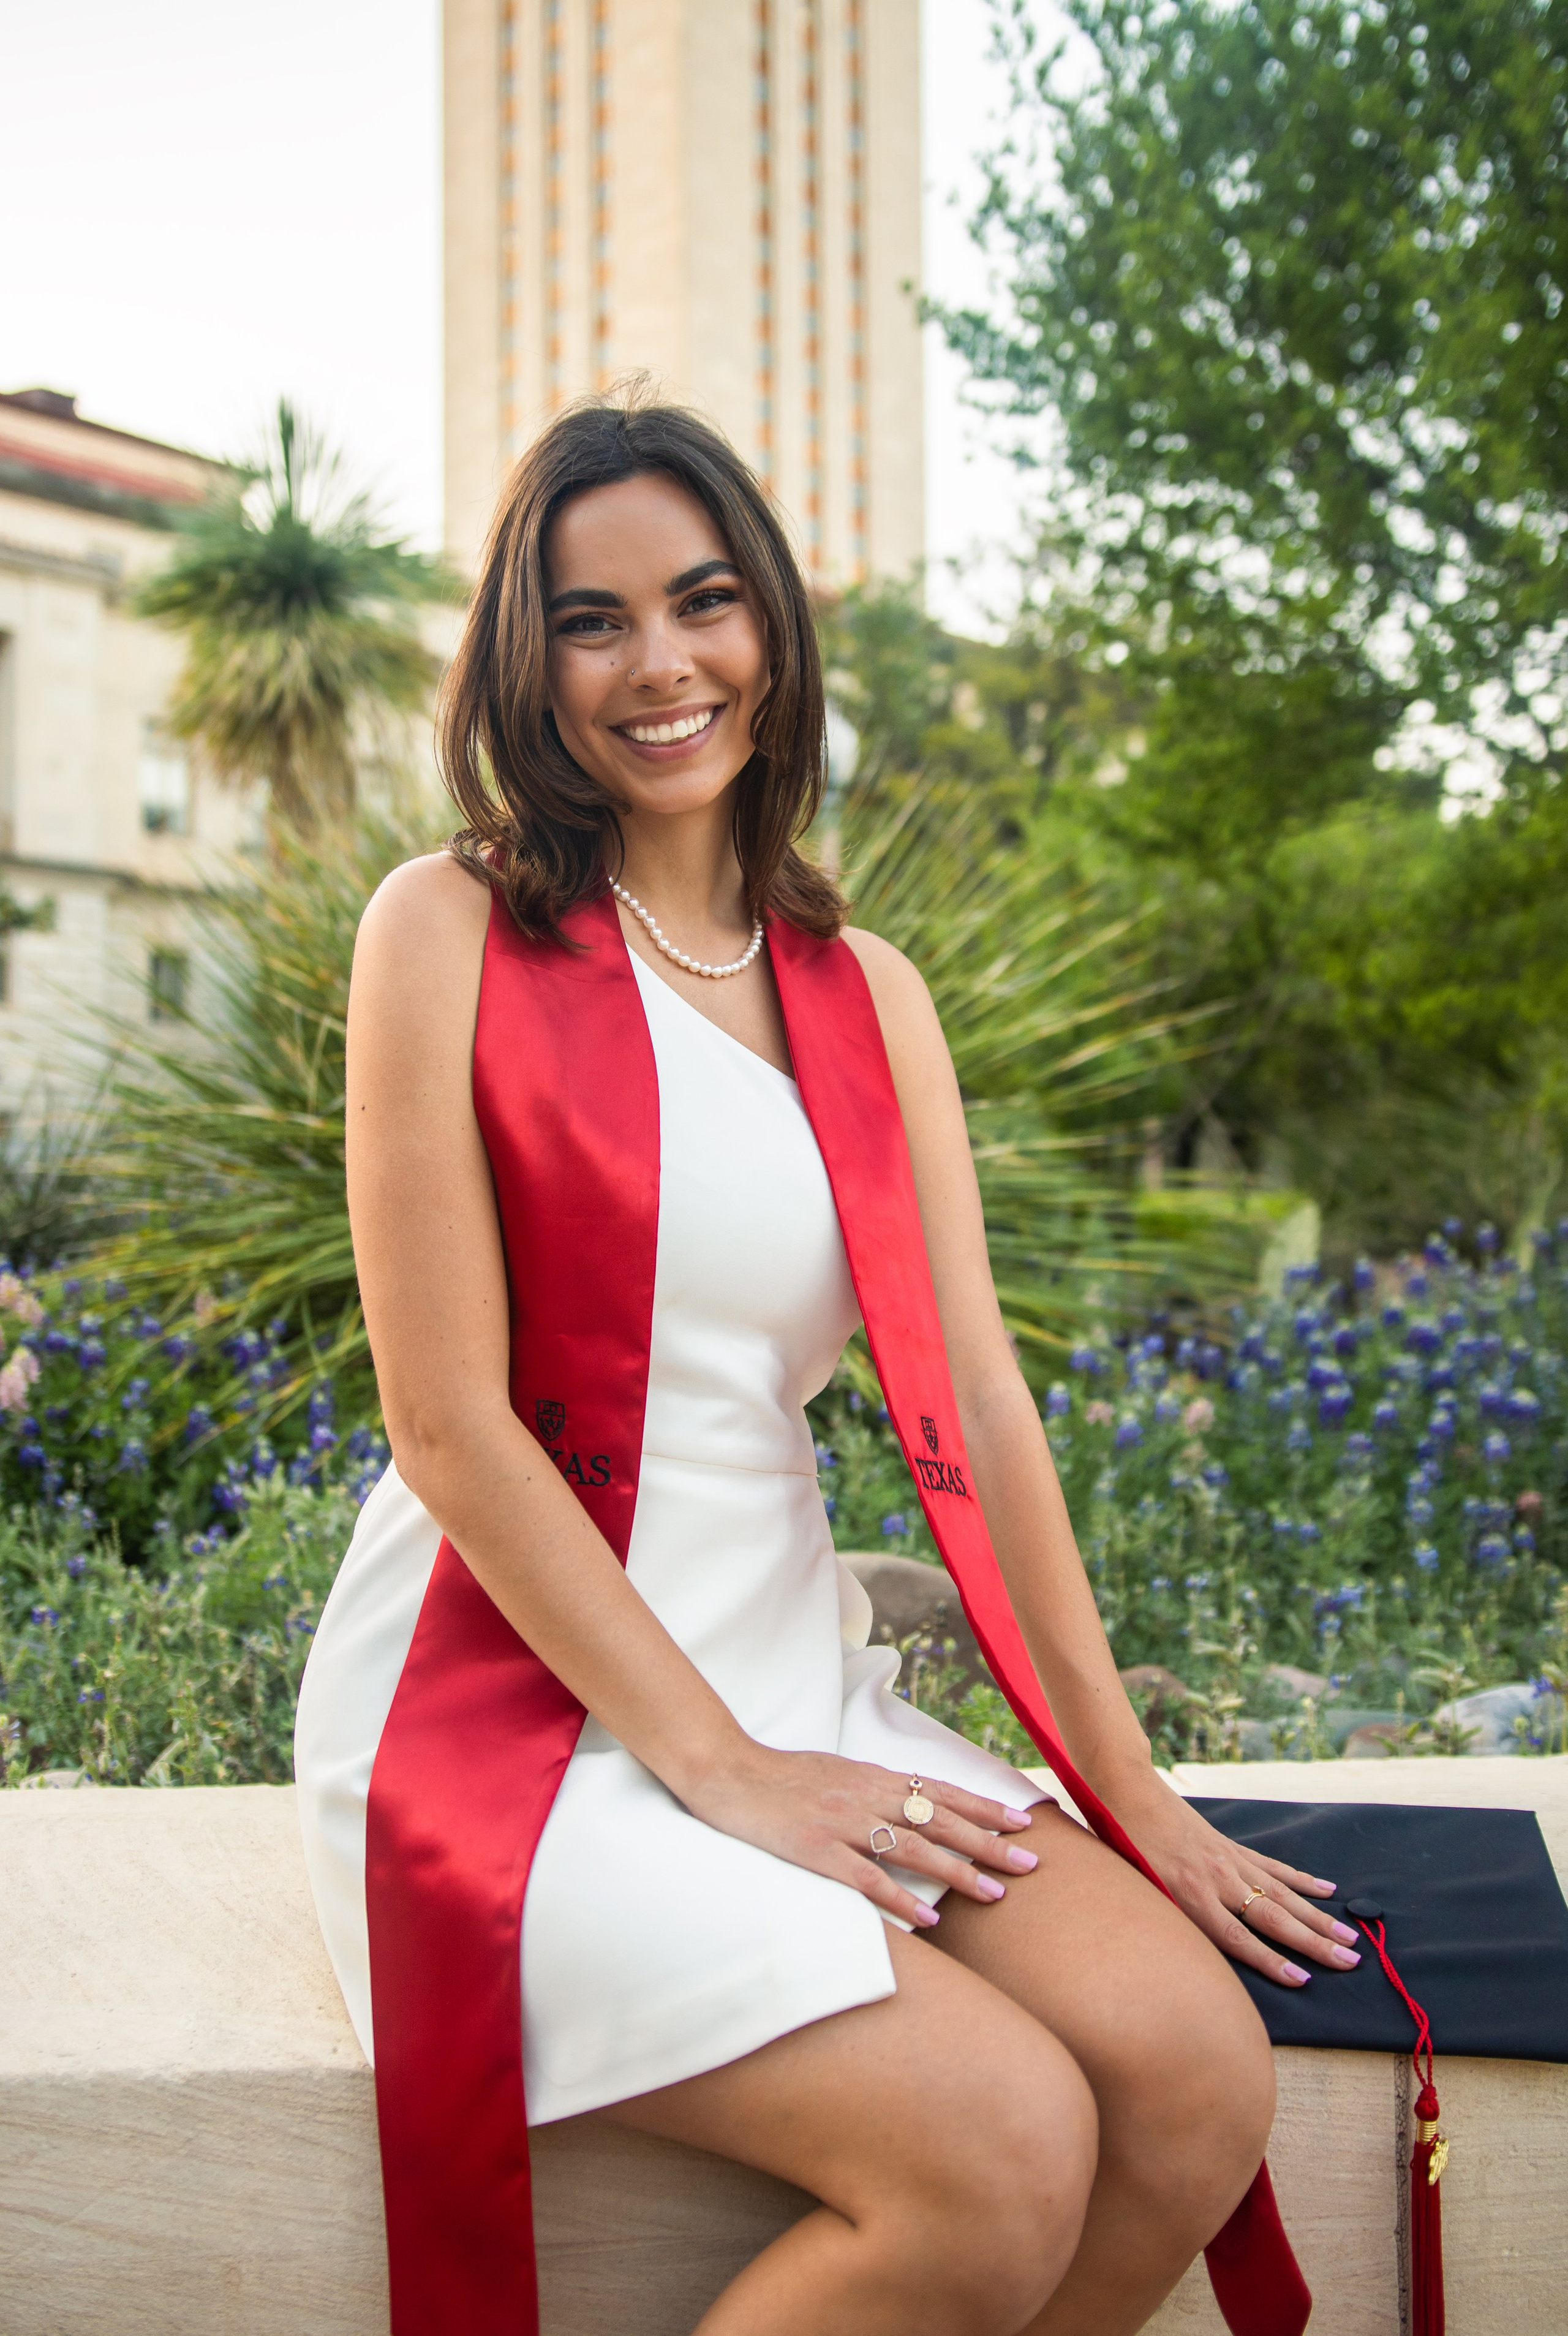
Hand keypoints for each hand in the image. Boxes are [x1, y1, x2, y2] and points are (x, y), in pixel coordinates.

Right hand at [688, 1744, 1039, 1928]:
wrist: (726, 1772)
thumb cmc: (780, 1777)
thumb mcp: (835, 1773)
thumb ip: (872, 1790)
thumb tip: (909, 1805)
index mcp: (871, 1776)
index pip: (940, 1791)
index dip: (984, 1806)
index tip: (1023, 1820)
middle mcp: (865, 1796)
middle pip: (939, 1820)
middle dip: (989, 1841)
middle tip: (1031, 1862)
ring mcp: (841, 1823)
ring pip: (913, 1848)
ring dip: (959, 1871)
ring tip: (996, 1892)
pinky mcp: (815, 1849)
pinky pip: (867, 1879)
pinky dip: (901, 1900)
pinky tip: (931, 1920)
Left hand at [1109, 1777, 1362, 1987]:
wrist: (1125, 1791)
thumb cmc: (1123, 1847)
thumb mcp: (1137, 1891)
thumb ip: (1168, 1921)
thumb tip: (1188, 1957)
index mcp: (1190, 1896)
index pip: (1238, 1939)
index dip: (1271, 1962)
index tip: (1304, 1981)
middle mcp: (1216, 1879)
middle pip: (1272, 1918)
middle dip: (1313, 1943)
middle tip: (1350, 1962)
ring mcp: (1228, 1860)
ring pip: (1281, 1894)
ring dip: (1317, 1917)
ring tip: (1349, 1937)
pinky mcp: (1230, 1845)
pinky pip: (1271, 1866)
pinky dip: (1300, 1880)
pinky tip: (1326, 1890)